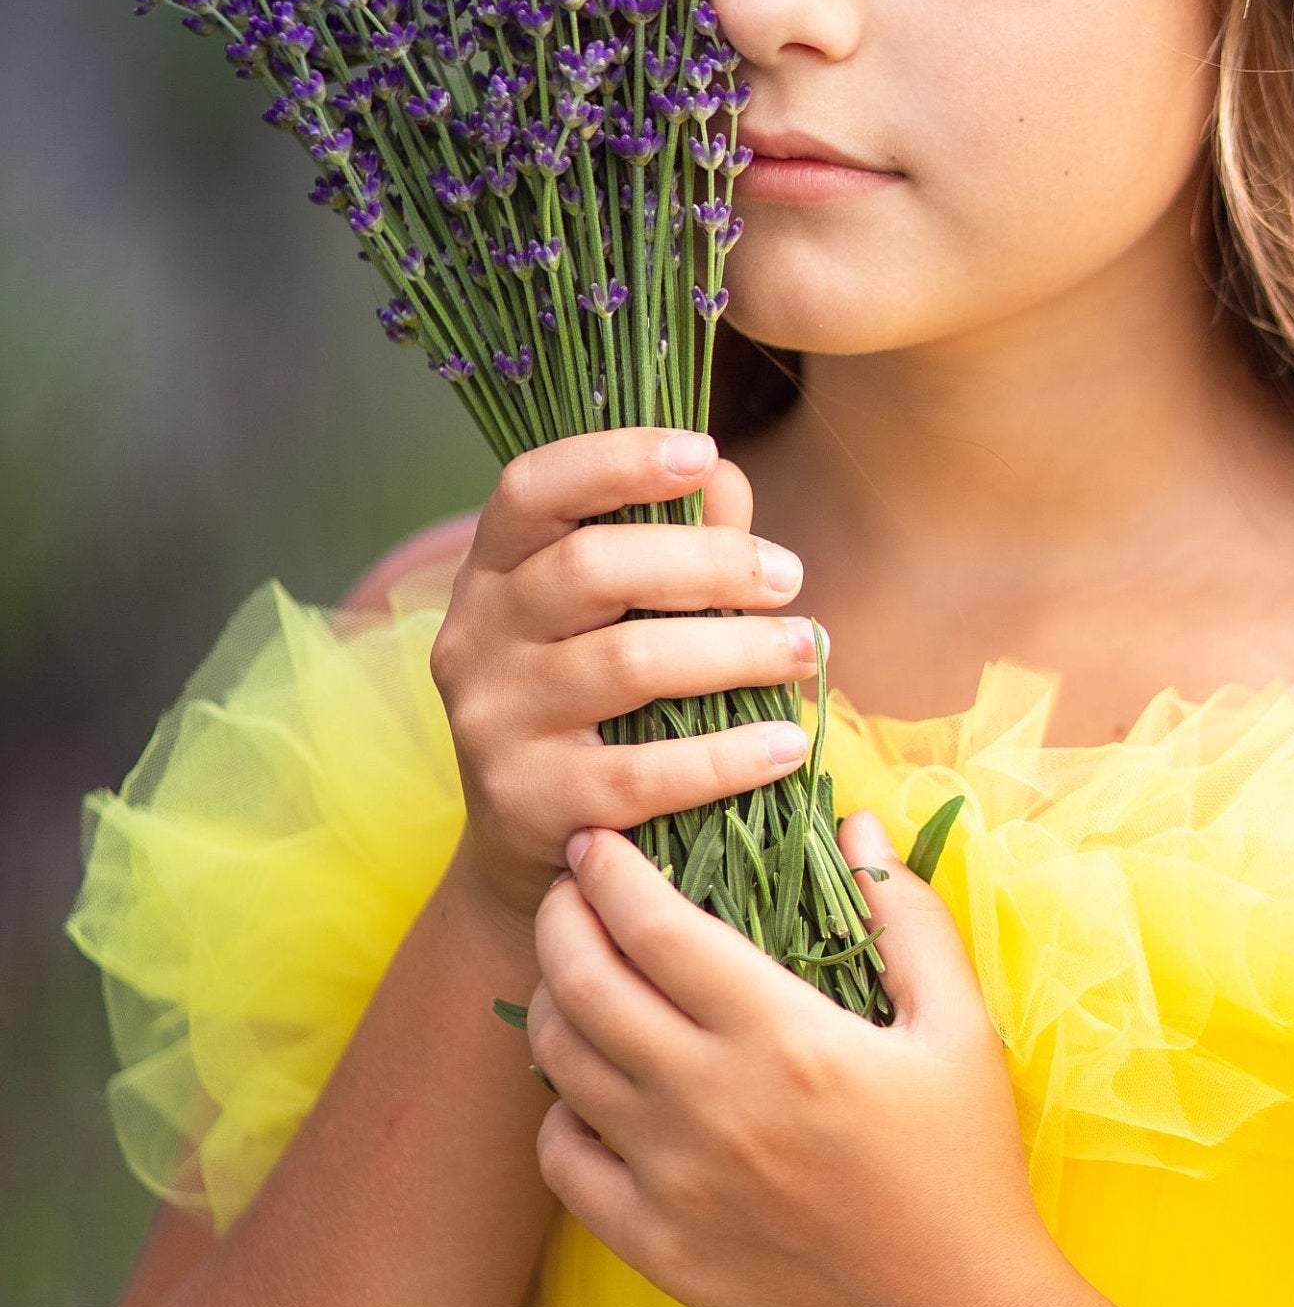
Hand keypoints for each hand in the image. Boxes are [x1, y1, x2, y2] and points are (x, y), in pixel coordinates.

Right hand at [428, 425, 824, 936]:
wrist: (531, 852)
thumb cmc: (593, 706)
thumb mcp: (611, 619)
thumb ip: (665, 547)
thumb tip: (723, 478)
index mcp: (490, 572)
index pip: (531, 489)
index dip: (614, 460)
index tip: (702, 454)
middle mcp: (474, 638)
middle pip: (591, 568)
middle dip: (709, 563)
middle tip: (789, 577)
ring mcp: (493, 722)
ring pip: (627, 663)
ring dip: (736, 651)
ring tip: (805, 651)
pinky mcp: (530, 803)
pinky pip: (643, 772)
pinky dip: (726, 756)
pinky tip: (785, 745)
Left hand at [525, 804, 1060, 1306]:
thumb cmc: (965, 1168)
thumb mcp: (961, 1029)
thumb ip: (909, 917)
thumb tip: (858, 828)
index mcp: (781, 1036)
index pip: (655, 926)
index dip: (610, 871)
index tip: (596, 842)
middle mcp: (706, 1101)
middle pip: (582, 982)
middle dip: (560, 917)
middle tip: (568, 892)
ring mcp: (669, 1180)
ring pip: (561, 1065)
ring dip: (551, 1004)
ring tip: (573, 978)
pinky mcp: (652, 1246)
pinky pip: (563, 1162)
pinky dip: (559, 1113)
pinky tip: (590, 1093)